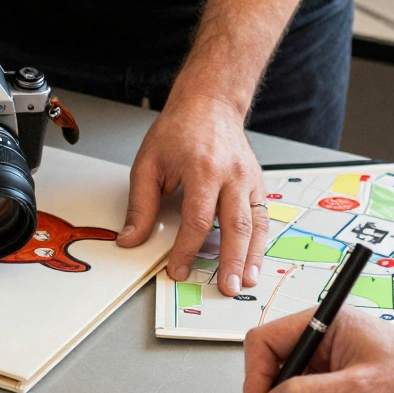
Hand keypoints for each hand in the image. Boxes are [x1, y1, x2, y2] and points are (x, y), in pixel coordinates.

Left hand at [117, 92, 268, 296]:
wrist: (209, 104)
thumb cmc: (180, 130)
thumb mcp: (148, 163)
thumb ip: (140, 204)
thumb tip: (131, 238)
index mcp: (203, 169)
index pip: (197, 220)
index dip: (187, 250)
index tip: (177, 269)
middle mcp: (232, 175)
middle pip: (235, 226)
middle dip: (231, 262)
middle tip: (226, 288)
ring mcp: (249, 179)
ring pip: (256, 224)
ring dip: (252, 257)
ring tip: (247, 281)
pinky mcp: (257, 183)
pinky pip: (262, 216)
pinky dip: (260, 242)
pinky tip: (255, 260)